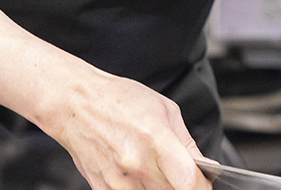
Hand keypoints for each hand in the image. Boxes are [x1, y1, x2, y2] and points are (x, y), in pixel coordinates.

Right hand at [40, 65, 211, 189]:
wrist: (76, 105)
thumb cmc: (119, 100)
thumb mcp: (164, 109)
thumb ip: (186, 143)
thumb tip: (204, 168)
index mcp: (156, 139)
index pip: (189, 182)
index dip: (202, 186)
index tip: (203, 183)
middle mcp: (137, 165)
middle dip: (183, 185)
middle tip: (179, 172)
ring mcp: (119, 182)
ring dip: (162, 188)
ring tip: (156, 169)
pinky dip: (141, 189)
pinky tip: (137, 173)